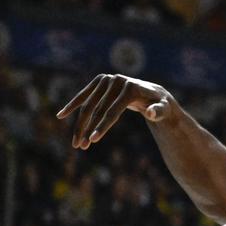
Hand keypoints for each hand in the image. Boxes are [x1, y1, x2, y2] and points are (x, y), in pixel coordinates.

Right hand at [56, 74, 172, 148]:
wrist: (153, 92)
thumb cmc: (159, 105)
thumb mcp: (164, 109)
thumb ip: (159, 111)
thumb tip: (151, 113)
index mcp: (130, 88)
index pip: (113, 111)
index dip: (103, 126)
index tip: (93, 140)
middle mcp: (116, 81)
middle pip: (98, 109)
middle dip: (88, 129)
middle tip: (81, 146)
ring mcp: (107, 79)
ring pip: (89, 105)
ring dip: (80, 124)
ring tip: (77, 143)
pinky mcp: (100, 80)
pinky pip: (84, 95)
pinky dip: (72, 105)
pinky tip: (61, 115)